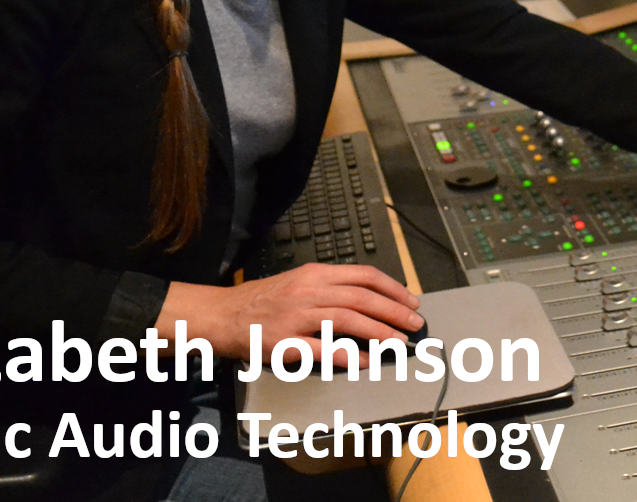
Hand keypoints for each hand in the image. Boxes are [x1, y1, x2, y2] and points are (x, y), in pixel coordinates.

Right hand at [160, 263, 422, 368]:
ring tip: (398, 342)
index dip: (392, 288)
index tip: (410, 300)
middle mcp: (309, 291)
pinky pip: (321, 349)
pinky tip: (363, 361)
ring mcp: (297, 316)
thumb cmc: (262, 301)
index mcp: (315, 274)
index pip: (364, 276)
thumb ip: (331, 289)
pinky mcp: (285, 342)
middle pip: (362, 298)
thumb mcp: (299, 283)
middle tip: (415, 323)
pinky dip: (345, 355)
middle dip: (394, 310)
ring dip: (378, 331)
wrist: (222, 314)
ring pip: (348, 319)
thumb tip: (369, 300)